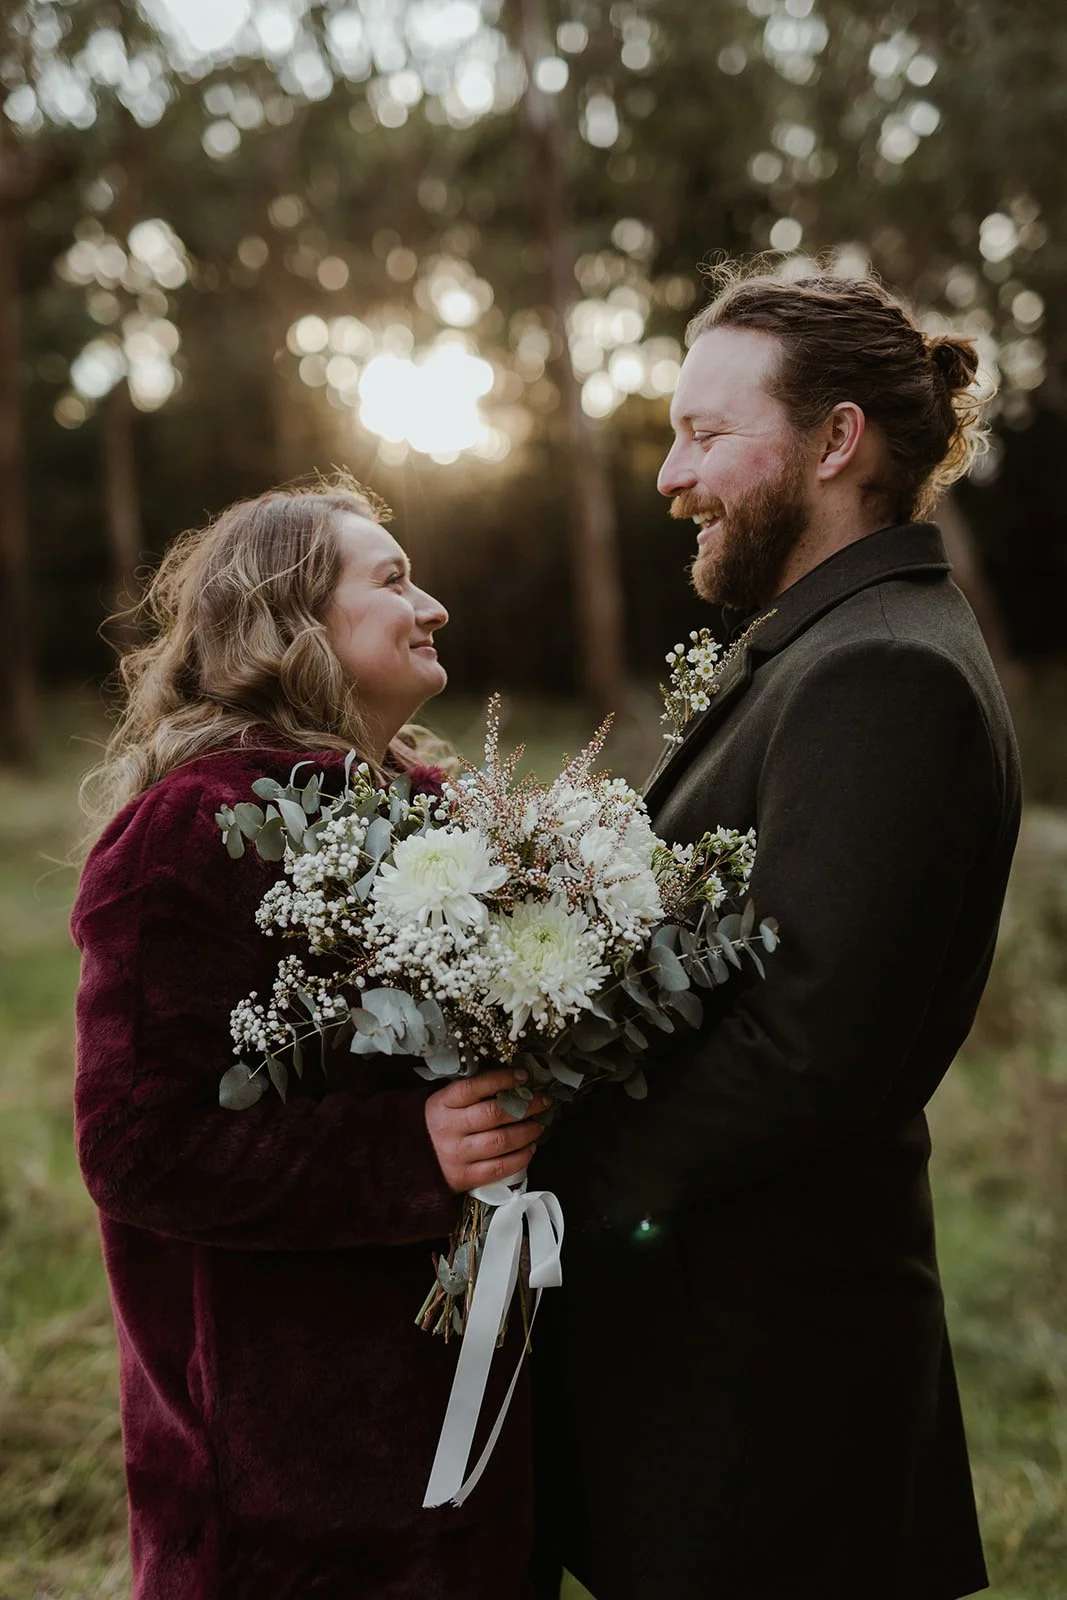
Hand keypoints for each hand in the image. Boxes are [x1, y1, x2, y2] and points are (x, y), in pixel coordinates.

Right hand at [425, 1068, 550, 1193]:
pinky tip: (529, 1149)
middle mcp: (448, 1129)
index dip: (501, 1079)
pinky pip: (499, 1168)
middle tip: (542, 1101)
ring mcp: (456, 1155)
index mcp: (441, 1104)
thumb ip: (470, 1095)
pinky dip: (520, 1158)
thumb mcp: (442, 1105)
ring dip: (526, 1132)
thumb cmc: (434, 1127)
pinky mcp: (464, 1178)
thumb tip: (511, 1084)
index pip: (474, 1087)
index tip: (522, 1076)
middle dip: (525, 1106)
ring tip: (539, 1126)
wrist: (406, 1163)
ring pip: (500, 1142)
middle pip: (493, 1114)